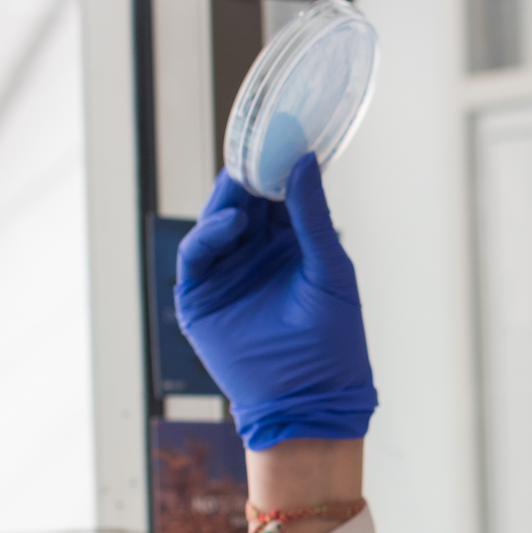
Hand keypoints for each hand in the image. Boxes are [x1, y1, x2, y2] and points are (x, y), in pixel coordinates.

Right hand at [175, 153, 375, 449]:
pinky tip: (231, 221)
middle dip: (248, 177)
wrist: (312, 397)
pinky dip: (209, 235)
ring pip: (216, 223)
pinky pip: (197, 256)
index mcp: (289, 245)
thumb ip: (312, 216)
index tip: (281, 135)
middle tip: (255, 147)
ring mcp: (226, 275)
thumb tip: (304, 162)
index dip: (276, 168)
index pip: (275, 196)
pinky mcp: (201, 299)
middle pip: (242, 203)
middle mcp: (254, 255)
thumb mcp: (329, 267)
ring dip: (227, 200)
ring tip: (243, 183)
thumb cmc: (333, 340)